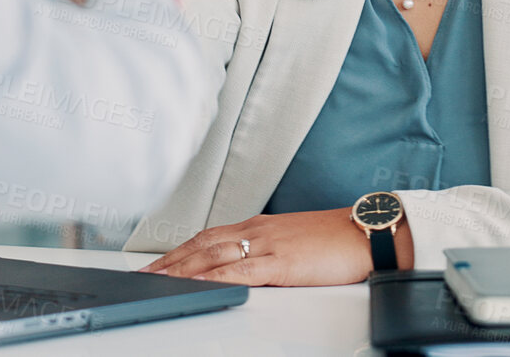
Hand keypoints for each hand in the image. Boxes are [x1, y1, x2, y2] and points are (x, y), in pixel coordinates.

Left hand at [140, 208, 391, 286]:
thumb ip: (265, 251)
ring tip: (158, 279)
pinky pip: (242, 270)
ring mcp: (267, 245)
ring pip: (214, 255)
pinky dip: (216, 276)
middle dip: (170, 260)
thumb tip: (244, 267)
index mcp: (257, 226)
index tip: (156, 263)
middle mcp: (256, 231)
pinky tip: (200, 283)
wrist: (366, 232)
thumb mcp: (291, 242)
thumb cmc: (335, 240)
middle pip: (202, 244)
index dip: (178, 250)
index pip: (207, 237)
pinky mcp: (281, 263)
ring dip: (182, 268)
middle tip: (143, 273)